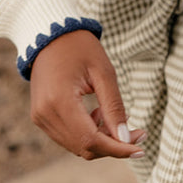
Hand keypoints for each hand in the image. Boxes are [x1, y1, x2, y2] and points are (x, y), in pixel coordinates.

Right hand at [28, 29, 145, 160]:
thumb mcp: (103, 73)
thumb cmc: (79, 48)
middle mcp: (45, 115)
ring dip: (101, 140)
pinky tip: (97, 114)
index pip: (91, 140)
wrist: (49, 34)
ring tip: (114, 117)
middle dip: (113, 146)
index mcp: (59, 102)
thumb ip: (114, 108)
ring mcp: (40, 117)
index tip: (141, 149)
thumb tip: (125, 140)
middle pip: (84, 148)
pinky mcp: (40, 117)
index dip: (118, 149)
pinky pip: (68, 137)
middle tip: (137, 133)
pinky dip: (87, 134)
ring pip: (76, 146)